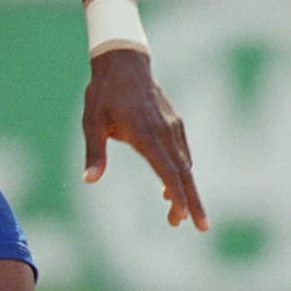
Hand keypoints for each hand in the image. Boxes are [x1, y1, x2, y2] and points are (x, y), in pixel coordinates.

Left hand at [81, 48, 208, 231]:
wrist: (124, 61)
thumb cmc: (103, 93)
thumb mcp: (91, 122)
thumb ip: (94, 152)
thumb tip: (89, 180)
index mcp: (145, 134)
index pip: (167, 171)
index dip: (177, 196)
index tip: (184, 216)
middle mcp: (165, 131)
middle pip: (184, 173)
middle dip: (193, 202)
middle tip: (200, 228)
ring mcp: (173, 126)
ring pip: (185, 164)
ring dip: (187, 190)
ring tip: (182, 216)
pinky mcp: (175, 123)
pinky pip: (182, 152)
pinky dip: (182, 172)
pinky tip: (173, 185)